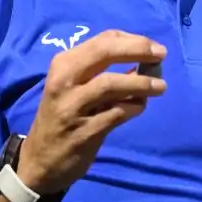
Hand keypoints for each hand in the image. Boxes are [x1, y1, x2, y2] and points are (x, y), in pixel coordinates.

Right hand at [19, 30, 166, 197]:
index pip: (102, 40)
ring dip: (141, 83)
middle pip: (104, 52)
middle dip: (137, 49)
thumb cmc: (63, 118)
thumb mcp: (75, 88)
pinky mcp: (84, 132)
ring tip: (161, 87)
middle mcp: (64, 81)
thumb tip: (145, 61)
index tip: (153, 47)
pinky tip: (140, 106)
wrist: (40, 161)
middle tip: (161, 55)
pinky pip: (117, 113)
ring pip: (110, 83)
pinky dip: (135, 106)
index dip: (133, 40)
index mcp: (63, 65)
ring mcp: (72, 107)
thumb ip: (104, 72)